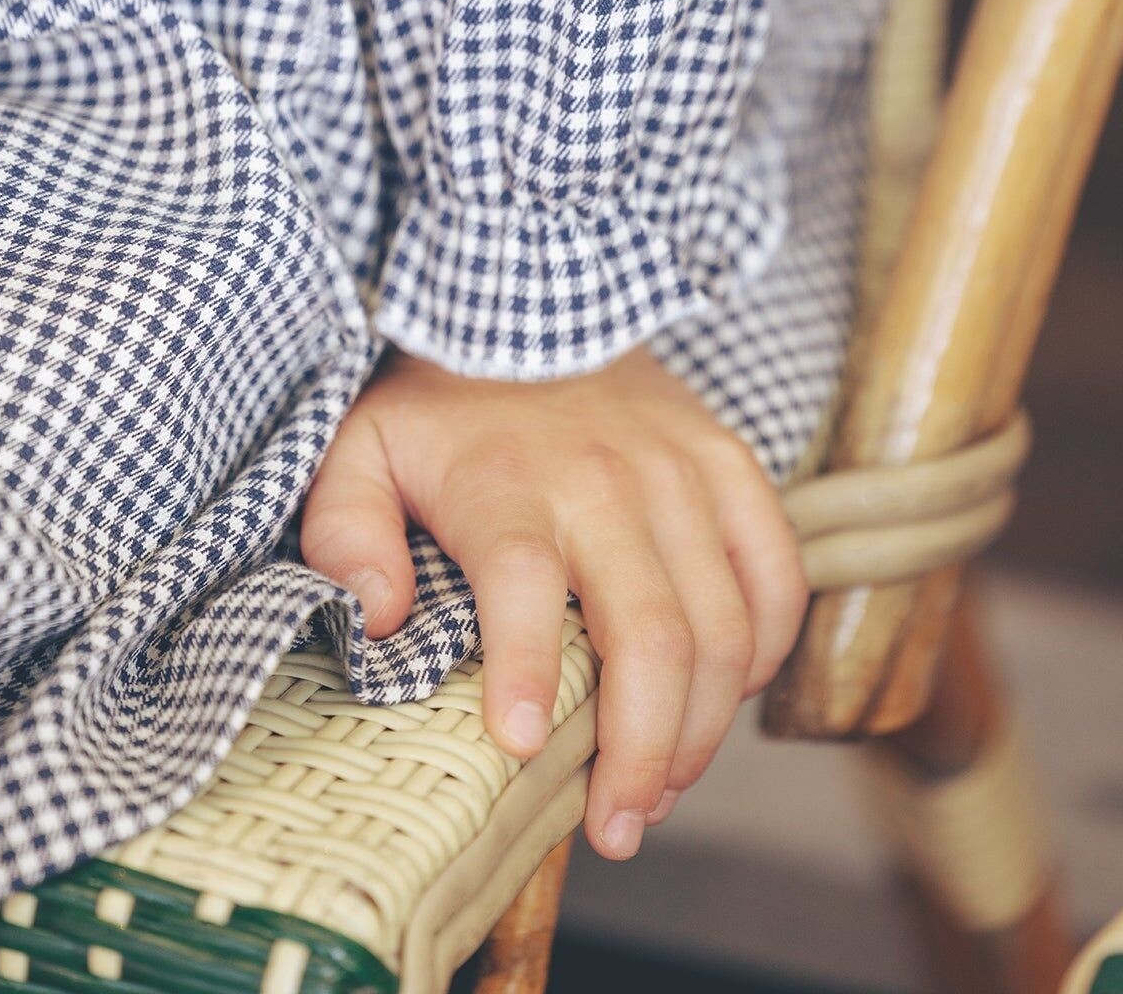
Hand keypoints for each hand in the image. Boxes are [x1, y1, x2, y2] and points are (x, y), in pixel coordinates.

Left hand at [301, 345, 806, 859]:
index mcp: (506, 481)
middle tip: (616, 830)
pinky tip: (723, 699)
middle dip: (642, 753)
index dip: (529, 672)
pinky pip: (776, 576)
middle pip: (653, 633)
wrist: (532, 292)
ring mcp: (679, 471)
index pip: (524, 583)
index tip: (524, 750)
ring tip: (660, 792)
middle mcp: (604, 479)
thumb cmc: (440, 401)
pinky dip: (762, 654)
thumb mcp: (358, 451)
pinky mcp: (728, 464)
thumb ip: (346, 534)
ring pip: (723, 626)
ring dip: (703, 729)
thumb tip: (380, 617)